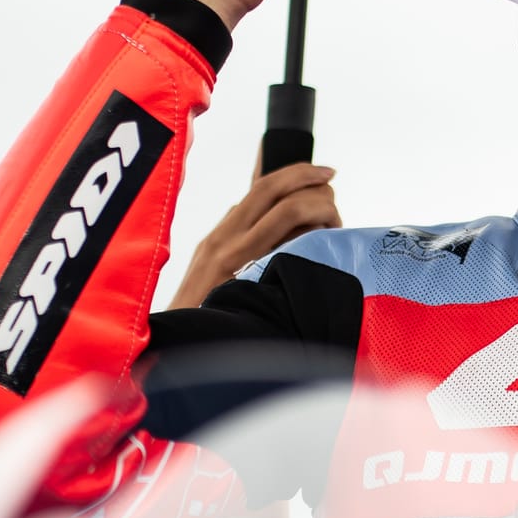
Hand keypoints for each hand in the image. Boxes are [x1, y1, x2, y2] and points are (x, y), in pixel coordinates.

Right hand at [167, 152, 340, 307]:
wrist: (182, 344)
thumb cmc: (206, 313)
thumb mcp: (215, 271)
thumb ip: (241, 243)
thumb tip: (273, 219)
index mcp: (222, 234)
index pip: (264, 186)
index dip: (300, 173)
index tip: (327, 173)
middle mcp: (226, 239)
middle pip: (277, 190)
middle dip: (316, 189)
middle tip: (335, 209)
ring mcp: (237, 258)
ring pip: (289, 212)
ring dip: (321, 213)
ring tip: (332, 232)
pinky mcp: (250, 280)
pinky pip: (291, 247)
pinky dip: (313, 241)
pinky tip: (324, 252)